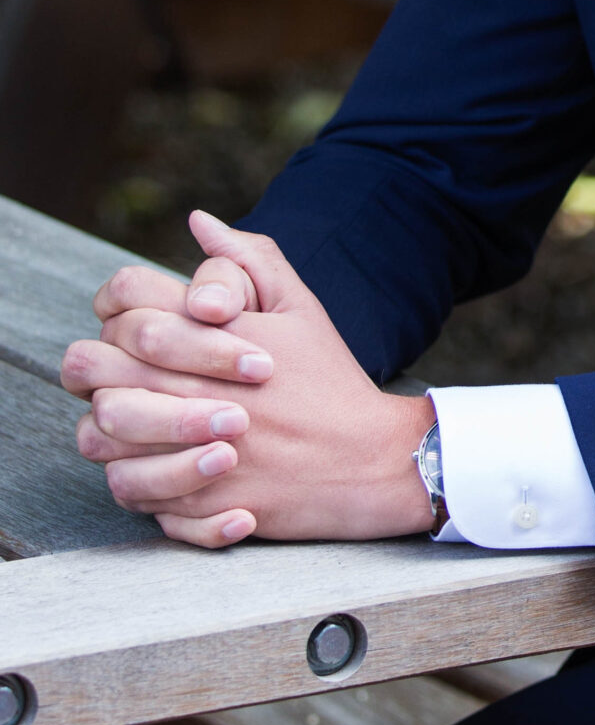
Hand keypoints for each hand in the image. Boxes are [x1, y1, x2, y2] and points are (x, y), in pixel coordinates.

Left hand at [63, 212, 433, 549]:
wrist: (372, 460)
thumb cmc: (330, 381)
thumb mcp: (300, 308)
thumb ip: (248, 260)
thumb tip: (199, 221)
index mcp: (214, 335)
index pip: (125, 300)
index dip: (117, 309)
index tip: (138, 329)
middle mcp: (194, 390)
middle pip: (91, 367)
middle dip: (98, 365)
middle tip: (123, 375)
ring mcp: (191, 451)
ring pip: (96, 435)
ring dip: (106, 426)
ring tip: (135, 422)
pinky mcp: (197, 503)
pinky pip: (129, 492)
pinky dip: (135, 478)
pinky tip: (158, 465)